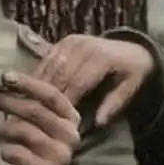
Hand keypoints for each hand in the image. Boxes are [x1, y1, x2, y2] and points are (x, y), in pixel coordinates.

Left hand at [0, 72, 81, 164]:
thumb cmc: (33, 145)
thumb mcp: (36, 120)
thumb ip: (29, 100)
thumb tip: (6, 77)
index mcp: (70, 117)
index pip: (51, 95)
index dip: (28, 84)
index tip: (4, 77)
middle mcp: (71, 135)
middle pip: (36, 110)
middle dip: (6, 101)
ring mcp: (62, 155)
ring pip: (26, 132)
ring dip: (5, 129)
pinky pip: (21, 155)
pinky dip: (7, 150)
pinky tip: (3, 152)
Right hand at [34, 35, 154, 126]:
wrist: (133, 48)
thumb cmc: (131, 72)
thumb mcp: (131, 87)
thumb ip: (115, 104)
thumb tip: (98, 123)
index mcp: (101, 58)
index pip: (78, 83)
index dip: (66, 103)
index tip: (57, 121)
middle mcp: (84, 46)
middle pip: (60, 75)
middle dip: (49, 97)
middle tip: (38, 117)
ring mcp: (72, 42)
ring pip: (50, 67)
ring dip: (39, 87)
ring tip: (30, 106)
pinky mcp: (64, 41)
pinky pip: (47, 60)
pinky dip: (39, 75)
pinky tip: (31, 92)